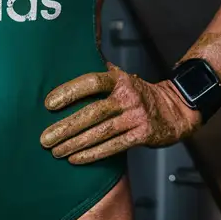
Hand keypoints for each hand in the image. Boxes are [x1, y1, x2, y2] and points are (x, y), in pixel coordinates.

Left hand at [40, 62, 202, 163]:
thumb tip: (70, 60)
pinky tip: (76, 159)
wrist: (175, 109)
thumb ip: (100, 74)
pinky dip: (93, 154)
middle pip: (92, 112)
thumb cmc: (139, 94)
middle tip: (45, 138)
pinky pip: (114, 146)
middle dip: (66, 127)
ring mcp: (136, 116)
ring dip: (75, 143)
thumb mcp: (122, 77)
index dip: (68, 92)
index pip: (91, 81)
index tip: (47, 104)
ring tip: (56, 151)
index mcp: (119, 79)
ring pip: (100, 132)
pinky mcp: (143, 134)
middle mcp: (127, 96)